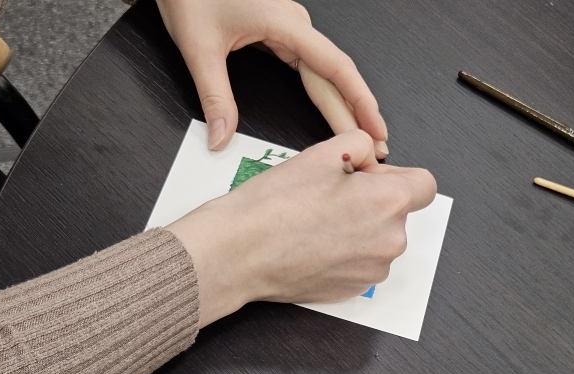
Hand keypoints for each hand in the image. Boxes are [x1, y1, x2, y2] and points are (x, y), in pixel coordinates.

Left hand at [155, 0, 388, 158]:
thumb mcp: (198, 47)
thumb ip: (214, 96)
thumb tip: (221, 138)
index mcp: (284, 23)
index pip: (335, 68)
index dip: (360, 102)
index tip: (375, 129)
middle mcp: (294, 24)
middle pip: (335, 76)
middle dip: (356, 114)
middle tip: (375, 149)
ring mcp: (290, 28)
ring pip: (326, 73)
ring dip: (345, 105)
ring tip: (359, 136)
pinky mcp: (281, 32)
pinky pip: (312, 67)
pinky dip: (327, 91)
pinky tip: (336, 109)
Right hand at [167, 130, 435, 326]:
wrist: (240, 252)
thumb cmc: (275, 204)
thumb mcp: (323, 151)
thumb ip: (362, 144)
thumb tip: (370, 161)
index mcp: (389, 202)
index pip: (424, 185)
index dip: (396, 175)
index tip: (368, 176)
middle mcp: (391, 241)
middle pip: (398, 213)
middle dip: (373, 200)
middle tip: (329, 195)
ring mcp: (373, 271)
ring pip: (379, 239)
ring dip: (360, 228)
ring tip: (317, 221)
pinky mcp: (354, 290)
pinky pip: (362, 263)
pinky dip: (346, 252)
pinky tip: (314, 243)